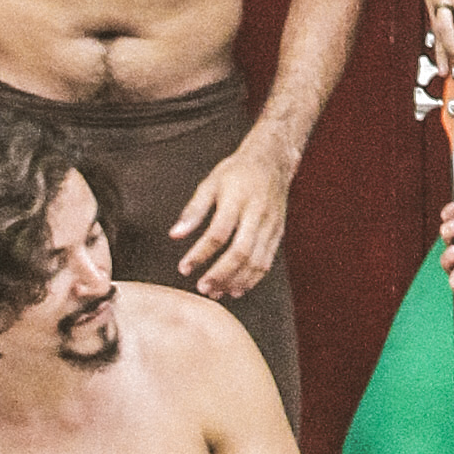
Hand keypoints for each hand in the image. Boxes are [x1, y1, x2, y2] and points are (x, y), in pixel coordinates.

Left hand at [172, 134, 290, 300]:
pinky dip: (252, 279)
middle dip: (221, 274)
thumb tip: (175, 234)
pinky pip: (267, 261)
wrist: (272, 160)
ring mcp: (271, 225)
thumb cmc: (236, 172)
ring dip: (236, 281)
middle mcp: (257, 213)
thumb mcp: (210, 183)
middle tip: (202, 288)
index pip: (218, 233)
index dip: (200, 254)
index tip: (184, 268)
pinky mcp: (278, 233)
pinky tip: (237, 288)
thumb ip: (193, 210)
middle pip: (240, 252)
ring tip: (217, 292)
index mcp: (237, 199)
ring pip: (256, 261)